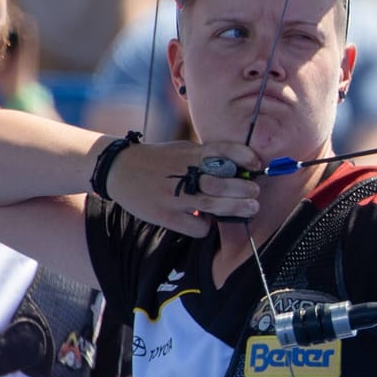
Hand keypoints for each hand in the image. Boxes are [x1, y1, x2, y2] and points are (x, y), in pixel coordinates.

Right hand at [106, 139, 261, 236]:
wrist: (119, 169)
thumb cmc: (157, 160)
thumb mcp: (181, 150)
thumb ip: (205, 158)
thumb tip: (236, 169)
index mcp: (188, 154)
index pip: (221, 150)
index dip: (242, 155)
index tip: (257, 163)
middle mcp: (182, 173)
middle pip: (220, 181)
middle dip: (243, 188)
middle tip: (255, 193)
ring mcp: (173, 195)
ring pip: (212, 204)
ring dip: (234, 207)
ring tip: (250, 208)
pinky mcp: (165, 215)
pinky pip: (195, 226)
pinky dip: (207, 227)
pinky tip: (208, 223)